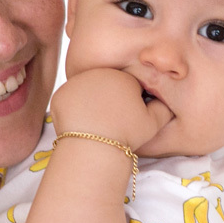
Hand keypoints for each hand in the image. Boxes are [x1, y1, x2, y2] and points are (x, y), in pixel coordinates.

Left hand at [50, 68, 171, 149]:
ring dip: (90, 103)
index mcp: (122, 77)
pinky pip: (69, 100)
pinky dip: (73, 110)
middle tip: (110, 121)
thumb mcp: (153, 123)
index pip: (128, 85)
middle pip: (106, 85)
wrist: (95, 148)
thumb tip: (163, 99)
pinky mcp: (59, 95)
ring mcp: (76, 83)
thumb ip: (163, 107)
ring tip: (95, 123)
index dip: (130, 103)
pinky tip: (80, 123)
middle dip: (109, 100)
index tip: (127, 118)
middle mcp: (98, 74)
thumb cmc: (126, 136)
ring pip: (86, 91)